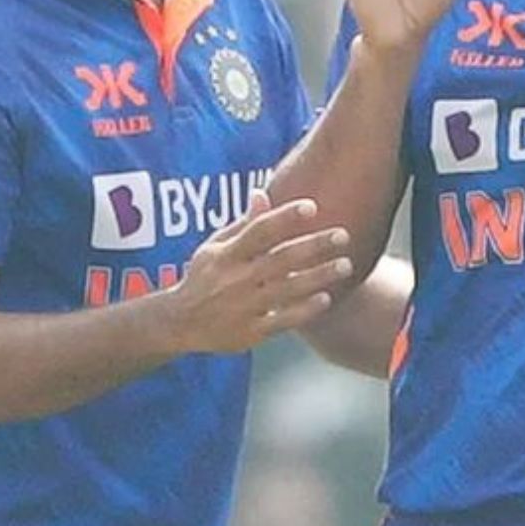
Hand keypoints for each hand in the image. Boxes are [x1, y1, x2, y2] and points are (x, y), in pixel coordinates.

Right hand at [166, 192, 353, 354]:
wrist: (179, 324)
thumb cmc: (203, 277)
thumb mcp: (214, 248)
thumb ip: (242, 224)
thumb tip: (262, 193)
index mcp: (227, 255)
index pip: (259, 231)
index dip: (285, 217)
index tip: (312, 206)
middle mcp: (236, 279)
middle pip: (281, 258)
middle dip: (314, 246)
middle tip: (344, 235)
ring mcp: (245, 307)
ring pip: (288, 289)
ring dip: (319, 276)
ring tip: (345, 264)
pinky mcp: (251, 332)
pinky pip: (283, 320)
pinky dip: (305, 310)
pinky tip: (326, 298)